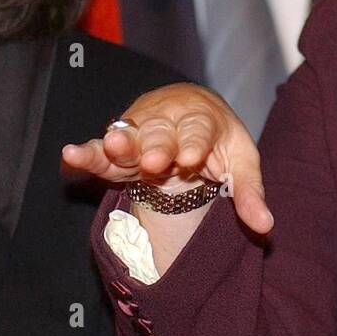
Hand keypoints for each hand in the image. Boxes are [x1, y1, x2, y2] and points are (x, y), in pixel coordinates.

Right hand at [62, 82, 272, 233]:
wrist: (191, 108)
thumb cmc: (218, 140)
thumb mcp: (241, 161)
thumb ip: (249, 193)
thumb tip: (267, 226)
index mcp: (201, 121)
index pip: (198, 132)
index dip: (194, 144)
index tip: (191, 158)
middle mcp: (167, 123)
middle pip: (161, 134)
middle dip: (157, 146)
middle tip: (154, 161)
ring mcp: (140, 133)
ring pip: (129, 137)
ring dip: (119, 143)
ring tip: (110, 145)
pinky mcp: (119, 147)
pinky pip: (101, 150)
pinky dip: (86, 153)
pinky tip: (69, 155)